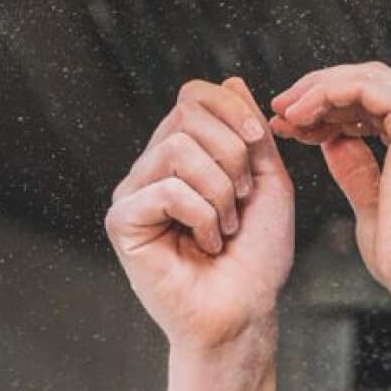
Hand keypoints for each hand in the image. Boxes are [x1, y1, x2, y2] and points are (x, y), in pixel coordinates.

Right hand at [106, 77, 295, 352]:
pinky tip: (206, 244)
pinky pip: (168, 190)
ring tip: (225, 226)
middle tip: (242, 201)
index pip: (193, 96)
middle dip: (232, 156)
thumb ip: (250, 133)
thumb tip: (230, 80)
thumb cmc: (257, 255)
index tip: (257, 143)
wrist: (245, 310)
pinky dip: (202, 216)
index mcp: (182, 153)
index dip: (230, 109)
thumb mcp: (268, 181)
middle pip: (187, 116)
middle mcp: (152, 167)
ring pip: (179, 150)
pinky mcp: (123, 221)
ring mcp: (133, 193)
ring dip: (220, 191)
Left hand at [268, 62, 390, 295]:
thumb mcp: (373, 204)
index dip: (334, 110)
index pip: (382, 106)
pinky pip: (366, 88)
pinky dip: (326, 95)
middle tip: (280, 109)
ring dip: (319, 91)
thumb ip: (357, 168)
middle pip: (376, 85)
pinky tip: (298, 115)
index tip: (293, 126)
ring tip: (283, 112)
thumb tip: (332, 140)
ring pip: (369, 79)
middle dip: (322, 94)